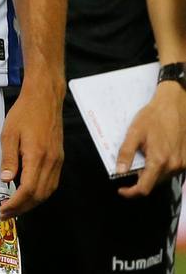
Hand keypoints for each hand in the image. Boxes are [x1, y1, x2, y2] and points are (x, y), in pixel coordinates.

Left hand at [0, 81, 63, 218]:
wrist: (45, 99)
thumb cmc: (25, 113)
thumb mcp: (9, 134)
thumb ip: (8, 158)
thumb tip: (5, 180)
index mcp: (37, 156)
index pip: (28, 190)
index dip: (15, 204)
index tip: (3, 210)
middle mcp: (51, 163)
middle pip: (39, 195)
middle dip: (23, 208)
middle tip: (6, 213)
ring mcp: (57, 162)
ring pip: (48, 191)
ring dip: (32, 203)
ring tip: (16, 206)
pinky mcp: (59, 159)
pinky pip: (52, 183)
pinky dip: (40, 193)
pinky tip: (29, 192)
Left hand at [116, 81, 185, 197]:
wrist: (175, 106)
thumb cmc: (153, 117)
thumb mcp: (134, 132)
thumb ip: (126, 153)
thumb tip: (119, 171)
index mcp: (159, 160)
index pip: (144, 187)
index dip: (131, 192)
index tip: (122, 190)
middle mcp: (174, 166)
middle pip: (154, 183)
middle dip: (140, 179)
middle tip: (131, 166)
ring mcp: (183, 164)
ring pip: (164, 177)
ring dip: (152, 173)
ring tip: (144, 155)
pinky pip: (172, 170)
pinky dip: (162, 167)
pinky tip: (157, 153)